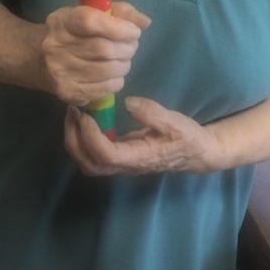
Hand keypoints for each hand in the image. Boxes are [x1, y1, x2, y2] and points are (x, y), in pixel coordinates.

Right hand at [41, 2, 149, 106]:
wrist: (42, 59)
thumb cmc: (75, 32)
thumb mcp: (92, 13)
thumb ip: (120, 13)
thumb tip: (145, 22)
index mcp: (62, 21)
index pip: (92, 22)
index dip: (119, 28)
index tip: (134, 31)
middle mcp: (56, 46)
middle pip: (103, 49)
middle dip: (127, 48)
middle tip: (132, 47)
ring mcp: (60, 71)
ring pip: (106, 70)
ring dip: (124, 65)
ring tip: (124, 60)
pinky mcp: (67, 92)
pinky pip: (104, 88)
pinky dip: (116, 81)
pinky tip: (114, 75)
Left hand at [64, 96, 215, 176]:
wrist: (197, 154)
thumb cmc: (188, 138)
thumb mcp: (176, 123)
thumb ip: (152, 114)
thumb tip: (128, 103)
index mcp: (139, 158)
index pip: (106, 155)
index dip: (91, 136)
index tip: (87, 114)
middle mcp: (127, 165)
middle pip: (90, 164)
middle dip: (74, 140)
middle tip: (72, 112)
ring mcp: (123, 163)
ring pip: (90, 162)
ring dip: (76, 140)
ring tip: (75, 113)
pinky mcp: (121, 156)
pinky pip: (95, 154)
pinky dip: (84, 138)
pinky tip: (87, 118)